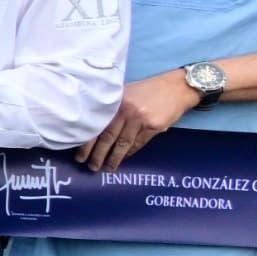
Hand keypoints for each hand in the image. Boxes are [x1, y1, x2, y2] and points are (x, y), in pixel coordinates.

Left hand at [77, 69, 198, 171]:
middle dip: (97, 155)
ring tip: (107, 168)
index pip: (97, 126)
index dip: (87, 143)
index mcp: (115, 102)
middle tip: (91, 167)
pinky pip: (138, 143)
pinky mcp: (154, 126)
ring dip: (114, 158)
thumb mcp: (126, 92)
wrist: (177, 87)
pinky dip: (130, 152)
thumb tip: (94, 127)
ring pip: (123, 143)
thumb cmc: (149, 90)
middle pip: (107, 137)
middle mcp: (126, 110)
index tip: (79, 155)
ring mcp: (140, 119)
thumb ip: (113, 107)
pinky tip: (124, 159)